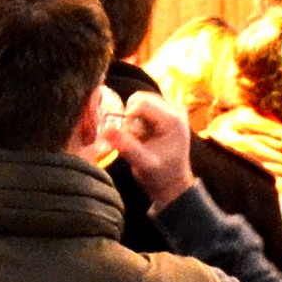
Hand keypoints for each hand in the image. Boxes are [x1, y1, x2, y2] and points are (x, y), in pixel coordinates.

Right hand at [103, 88, 197, 204]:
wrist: (172, 184)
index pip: (141, 103)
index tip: (127, 136)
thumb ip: (126, 146)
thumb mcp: (143, 163)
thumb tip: (105, 129)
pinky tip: (143, 135)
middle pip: (141, 98)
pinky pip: (144, 107)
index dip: (127, 116)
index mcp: (173, 120)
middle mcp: (175, 111)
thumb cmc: (160, 176)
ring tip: (139, 138)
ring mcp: (172, 110)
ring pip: (141, 101)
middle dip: (130, 116)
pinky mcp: (167, 113)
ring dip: (133, 118)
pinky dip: (137, 118)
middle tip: (133, 138)